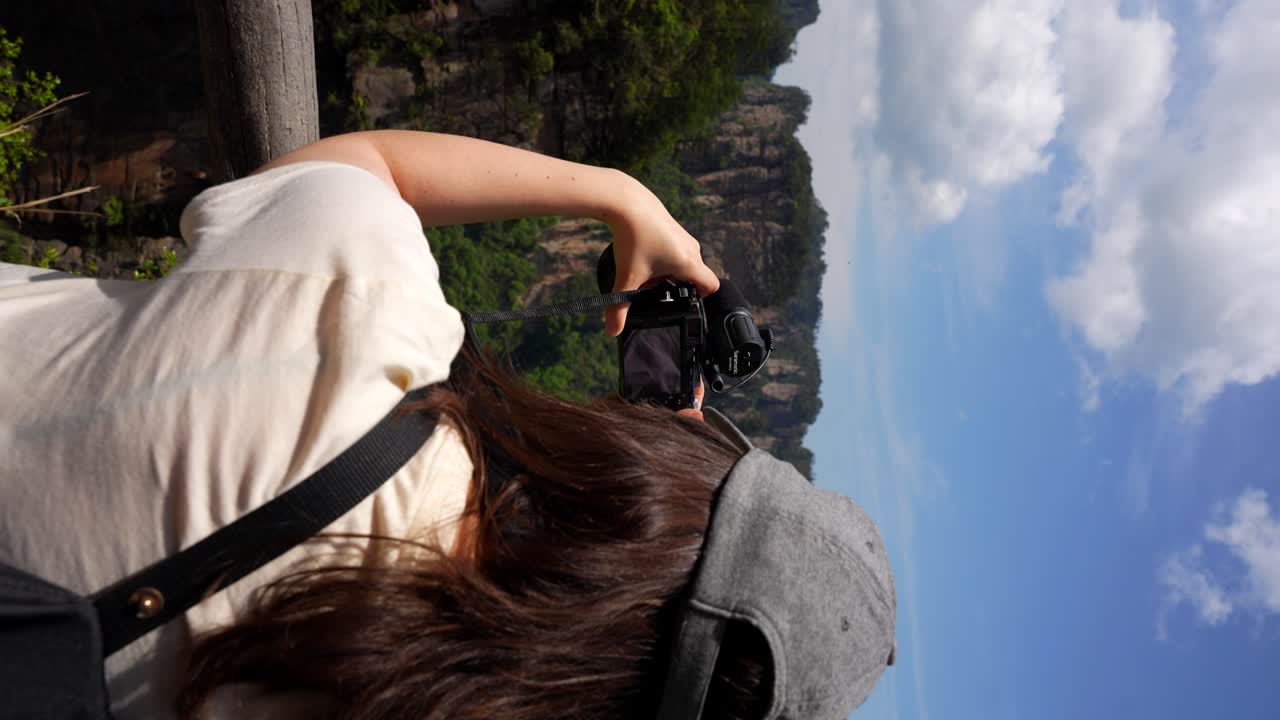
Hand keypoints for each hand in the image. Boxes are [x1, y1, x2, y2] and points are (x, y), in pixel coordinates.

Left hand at [603, 177, 719, 336]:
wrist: (626, 201)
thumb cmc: (632, 238)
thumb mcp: (626, 276)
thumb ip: (619, 307)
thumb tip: (612, 332)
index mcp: (688, 263)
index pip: (711, 286)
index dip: (700, 298)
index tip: (680, 302)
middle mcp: (692, 249)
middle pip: (693, 277)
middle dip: (675, 287)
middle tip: (653, 289)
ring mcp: (684, 237)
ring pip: (683, 263)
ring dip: (667, 272)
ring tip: (644, 272)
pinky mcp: (673, 228)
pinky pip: (675, 250)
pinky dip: (662, 258)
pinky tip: (642, 255)